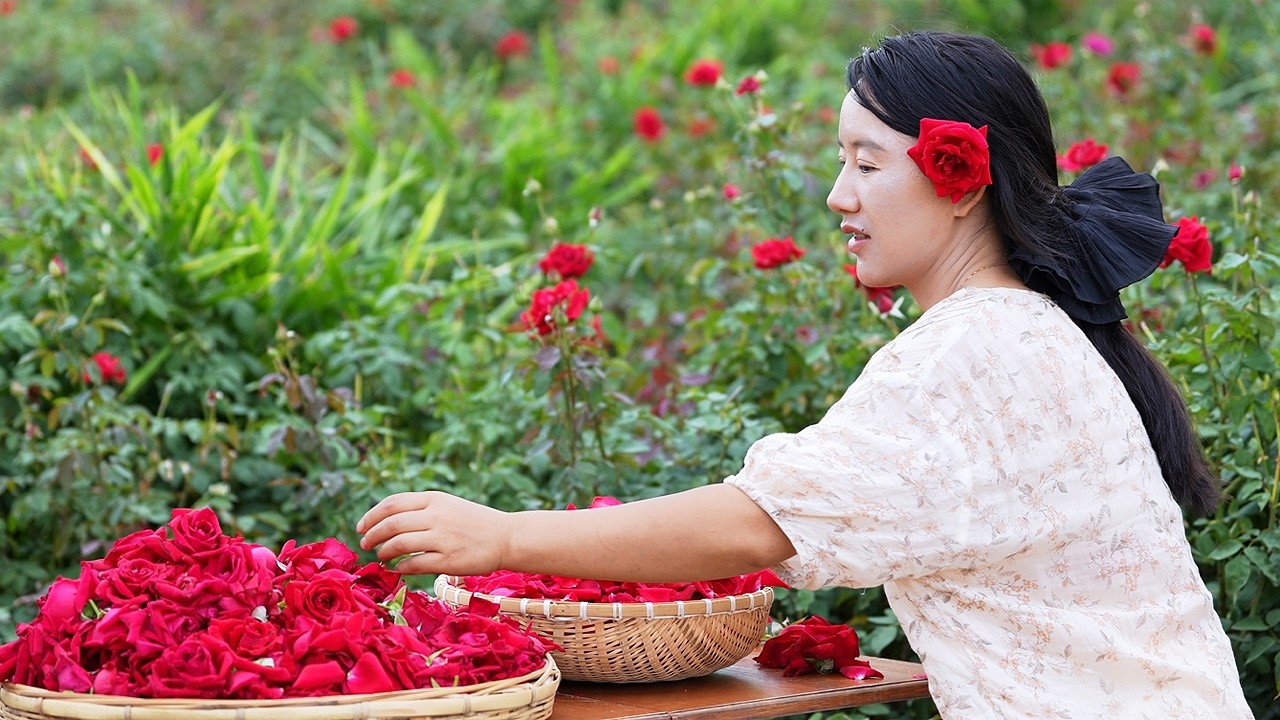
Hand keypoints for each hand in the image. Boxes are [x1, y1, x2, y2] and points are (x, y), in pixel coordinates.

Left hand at [356, 491, 510, 575]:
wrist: (506, 537)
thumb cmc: (473, 523)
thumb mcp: (448, 505)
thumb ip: (420, 509)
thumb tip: (385, 522)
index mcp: (435, 499)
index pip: (393, 503)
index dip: (372, 515)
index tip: (361, 526)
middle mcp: (437, 516)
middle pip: (391, 524)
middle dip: (372, 535)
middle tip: (365, 543)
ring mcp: (443, 538)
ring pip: (399, 544)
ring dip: (384, 551)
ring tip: (381, 555)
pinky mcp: (449, 560)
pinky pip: (414, 564)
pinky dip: (401, 567)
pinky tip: (398, 568)